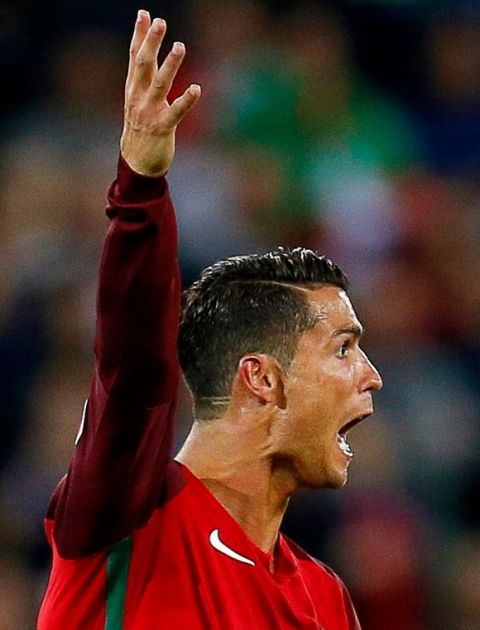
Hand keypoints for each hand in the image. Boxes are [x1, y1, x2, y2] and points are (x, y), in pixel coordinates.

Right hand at [120, 11, 200, 176]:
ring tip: (180, 46)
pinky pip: (176, 112)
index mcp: (133, 88)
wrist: (136, 162)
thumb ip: (144, 77)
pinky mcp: (162, 128)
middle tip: (160, 22)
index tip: (144, 14)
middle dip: (151, 42)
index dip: (139, 35)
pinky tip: (197, 89)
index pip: (135, 57)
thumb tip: (148, 52)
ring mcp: (149, 112)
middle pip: (144, 65)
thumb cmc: (141, 127)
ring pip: (160, 84)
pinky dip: (186, 100)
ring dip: (170, 65)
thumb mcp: (138, 100)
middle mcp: (138, 97)